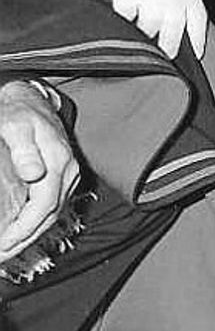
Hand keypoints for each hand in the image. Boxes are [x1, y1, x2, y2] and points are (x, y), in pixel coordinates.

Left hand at [0, 81, 78, 262]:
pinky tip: (23, 231)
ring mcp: (68, 174)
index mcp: (59, 161)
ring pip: (54, 213)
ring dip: (33, 234)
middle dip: (27, 238)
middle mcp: (68, 170)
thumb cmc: (19, 111)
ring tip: (9, 250)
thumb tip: (34, 174)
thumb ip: (24, 149)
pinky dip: (39, 223)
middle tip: (2, 254)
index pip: (45, 204)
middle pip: (52, 214)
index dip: (25, 228)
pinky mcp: (63, 176)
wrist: (32, 99)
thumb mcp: (15, 124)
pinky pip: (53, 205)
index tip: (5, 242)